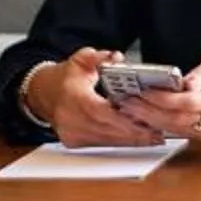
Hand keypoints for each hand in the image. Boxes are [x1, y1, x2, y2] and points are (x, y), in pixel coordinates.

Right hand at [36, 49, 165, 148]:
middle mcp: (69, 118)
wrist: (43, 93)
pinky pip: (101, 144)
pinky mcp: (74, 142)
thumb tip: (115, 57)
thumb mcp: (81, 59)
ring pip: (106, 141)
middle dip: (134, 132)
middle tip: (157, 132)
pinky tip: (136, 139)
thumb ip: (99, 56)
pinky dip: (119, 141)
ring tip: (153, 137)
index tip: (143, 121)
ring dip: (130, 140)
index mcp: (72, 96)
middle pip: (107, 130)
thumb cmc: (65, 78)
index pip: (100, 111)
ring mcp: (71, 133)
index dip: (123, 119)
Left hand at [125, 46, 200, 144]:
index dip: (164, 99)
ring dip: (150, 120)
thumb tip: (186, 83)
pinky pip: (180, 132)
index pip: (189, 103)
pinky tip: (143, 115)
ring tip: (129, 108)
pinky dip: (159, 124)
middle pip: (179, 120)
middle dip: (150, 112)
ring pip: (177, 129)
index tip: (144, 91)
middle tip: (128, 101)